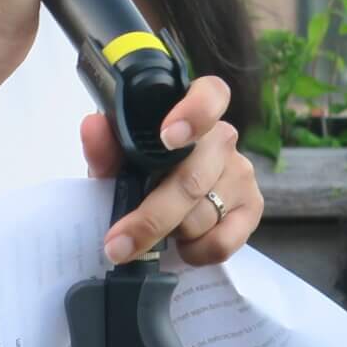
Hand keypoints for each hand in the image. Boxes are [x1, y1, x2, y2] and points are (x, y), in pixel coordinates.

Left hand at [82, 74, 260, 265]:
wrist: (163, 213)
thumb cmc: (140, 177)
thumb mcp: (116, 165)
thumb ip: (105, 147)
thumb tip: (93, 125)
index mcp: (189, 113)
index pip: (209, 95)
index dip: (193, 113)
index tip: (167, 137)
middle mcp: (222, 138)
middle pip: (191, 180)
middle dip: (151, 218)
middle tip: (118, 244)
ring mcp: (241, 173)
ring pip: (202, 216)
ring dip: (171, 235)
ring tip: (160, 230)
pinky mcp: (252, 208)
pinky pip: (222, 241)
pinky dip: (195, 252)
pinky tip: (184, 244)